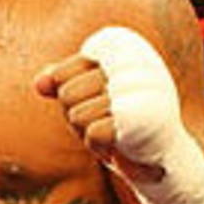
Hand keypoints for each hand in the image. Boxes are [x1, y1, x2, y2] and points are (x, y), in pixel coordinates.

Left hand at [34, 53, 163, 183]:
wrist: (164, 157)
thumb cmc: (120, 119)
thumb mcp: (86, 94)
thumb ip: (61, 81)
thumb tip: (39, 84)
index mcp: (122, 46)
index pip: (62, 73)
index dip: (70, 96)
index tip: (98, 101)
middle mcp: (134, 61)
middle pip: (67, 94)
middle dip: (78, 116)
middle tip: (107, 121)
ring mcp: (139, 89)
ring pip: (76, 115)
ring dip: (89, 132)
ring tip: (115, 130)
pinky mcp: (140, 118)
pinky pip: (92, 133)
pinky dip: (99, 146)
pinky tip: (121, 144)